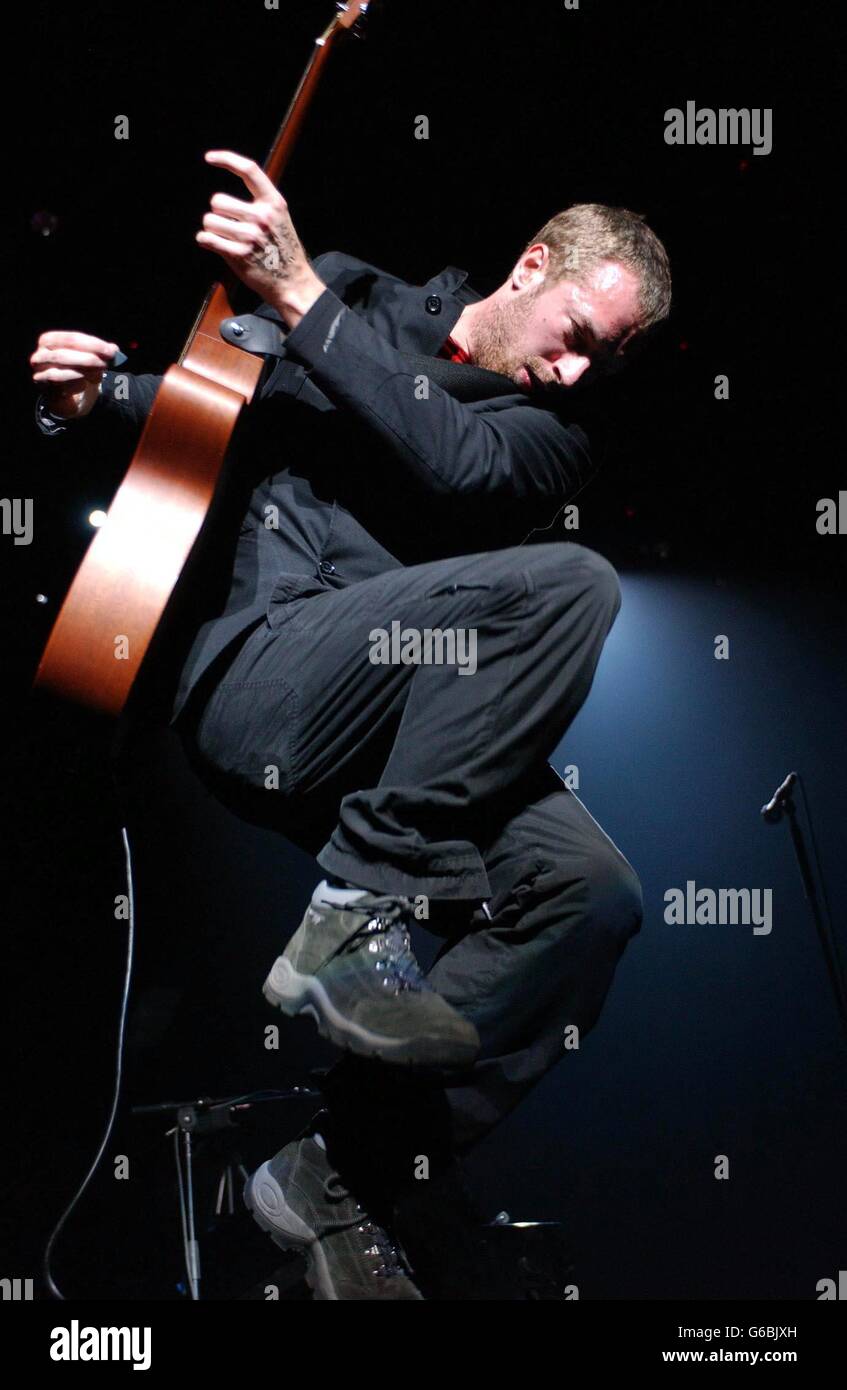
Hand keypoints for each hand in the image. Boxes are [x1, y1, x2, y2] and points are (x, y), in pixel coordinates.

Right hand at [30, 330, 117, 418]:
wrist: (62, 393)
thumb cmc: (74, 369)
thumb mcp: (86, 356)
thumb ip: (98, 352)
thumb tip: (113, 349)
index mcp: (48, 340)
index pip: (72, 338)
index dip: (93, 344)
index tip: (111, 351)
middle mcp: (40, 355)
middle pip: (64, 354)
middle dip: (89, 359)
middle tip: (107, 363)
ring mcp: (40, 373)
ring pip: (62, 371)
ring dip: (84, 373)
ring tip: (98, 374)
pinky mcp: (46, 390)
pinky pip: (62, 387)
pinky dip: (76, 385)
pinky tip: (84, 385)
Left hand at [196, 151, 324, 327]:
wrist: (293, 283)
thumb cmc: (283, 251)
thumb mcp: (281, 219)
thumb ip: (261, 202)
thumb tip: (234, 190)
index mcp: (274, 203)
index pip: (249, 170)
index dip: (226, 159)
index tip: (209, 158)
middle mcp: (262, 217)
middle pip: (218, 200)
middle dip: (218, 213)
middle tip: (228, 225)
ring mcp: (250, 236)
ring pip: (209, 220)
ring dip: (212, 229)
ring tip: (226, 238)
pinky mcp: (238, 255)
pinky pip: (207, 239)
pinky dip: (205, 241)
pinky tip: (213, 244)